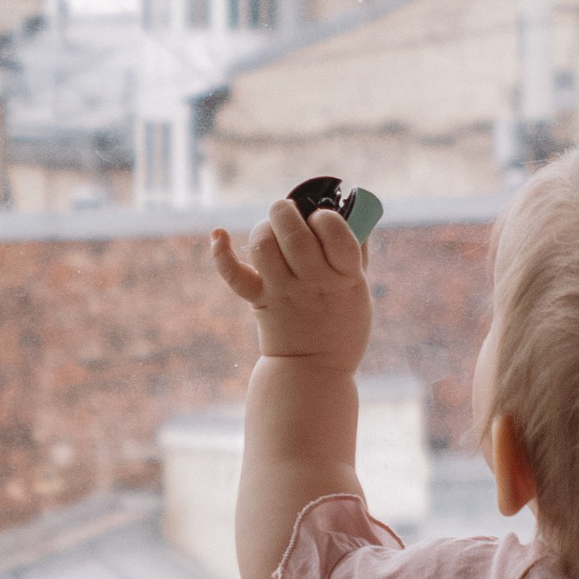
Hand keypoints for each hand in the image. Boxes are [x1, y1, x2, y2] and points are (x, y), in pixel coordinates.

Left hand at [211, 196, 373, 371]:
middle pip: (294, 234)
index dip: (326, 216)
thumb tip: (350, 209)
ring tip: (272, 230)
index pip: (334, 232)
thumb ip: (357, 249)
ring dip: (264, 228)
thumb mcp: (360, 287)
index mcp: (345, 276)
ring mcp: (283, 292)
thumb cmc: (343, 321)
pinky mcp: (259, 301)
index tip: (323, 218)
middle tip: (290, 213)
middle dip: (288, 212)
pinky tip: (218, 234)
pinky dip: (221, 253)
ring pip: (264, 246)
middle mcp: (313, 282)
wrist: (315, 369)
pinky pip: (234, 275)